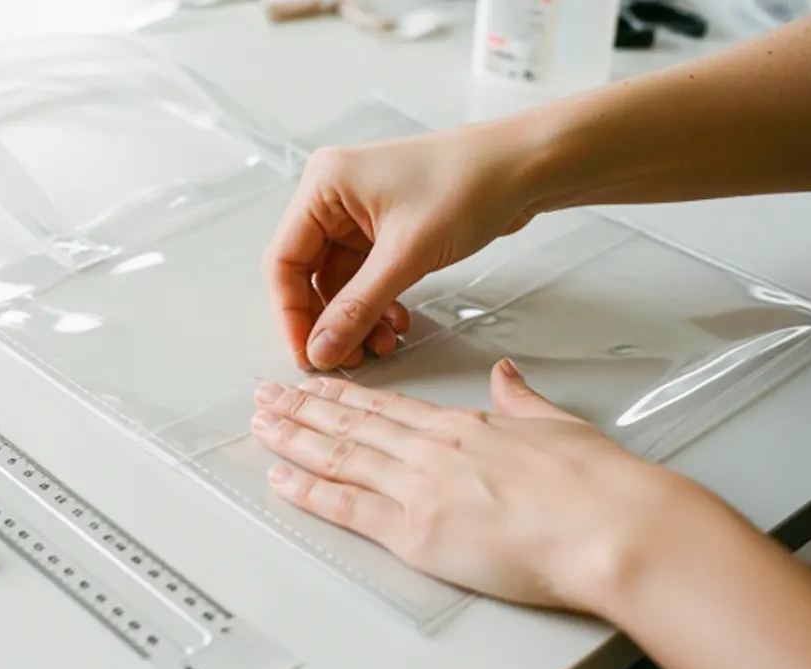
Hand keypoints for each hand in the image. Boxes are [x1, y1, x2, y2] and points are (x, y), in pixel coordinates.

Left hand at [249, 359, 695, 609]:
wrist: (614, 526)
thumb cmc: (598, 486)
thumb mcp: (556, 424)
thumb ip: (522, 399)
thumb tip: (507, 376)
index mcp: (463, 426)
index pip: (387, 406)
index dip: (344, 394)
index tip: (316, 384)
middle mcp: (431, 451)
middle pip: (351, 424)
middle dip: (303, 409)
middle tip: (266, 396)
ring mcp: (418, 488)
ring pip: (339, 456)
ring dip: (294, 440)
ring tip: (261, 426)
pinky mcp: (416, 531)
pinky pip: (348, 507)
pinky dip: (309, 493)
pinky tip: (282, 479)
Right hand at [262, 119, 544, 371]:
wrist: (526, 168)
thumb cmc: (471, 182)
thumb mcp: (406, 254)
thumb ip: (357, 307)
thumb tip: (321, 347)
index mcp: (324, 185)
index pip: (284, 260)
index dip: (291, 313)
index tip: (307, 352)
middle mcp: (334, 196)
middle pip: (308, 274)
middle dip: (328, 320)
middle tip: (345, 357)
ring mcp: (359, 213)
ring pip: (339, 282)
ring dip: (356, 317)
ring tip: (381, 344)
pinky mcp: (385, 228)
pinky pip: (365, 277)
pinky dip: (376, 304)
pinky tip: (395, 323)